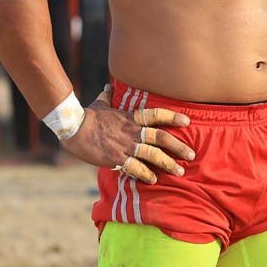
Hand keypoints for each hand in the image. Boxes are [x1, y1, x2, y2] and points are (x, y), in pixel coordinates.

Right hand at [62, 85, 194, 184]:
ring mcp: (126, 145)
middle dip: (178, 146)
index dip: (173, 117)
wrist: (75, 128)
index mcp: (131, 117)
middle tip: (191, 154)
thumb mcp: (100, 103)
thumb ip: (108, 97)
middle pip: (161, 138)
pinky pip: (136, 168)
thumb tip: (108, 87)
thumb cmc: (88, 115)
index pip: (156, 115)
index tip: (187, 121)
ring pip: (153, 155)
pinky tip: (153, 179)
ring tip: (180, 171)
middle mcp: (132, 131)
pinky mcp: (117, 159)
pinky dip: (146, 174)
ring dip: (168, 164)